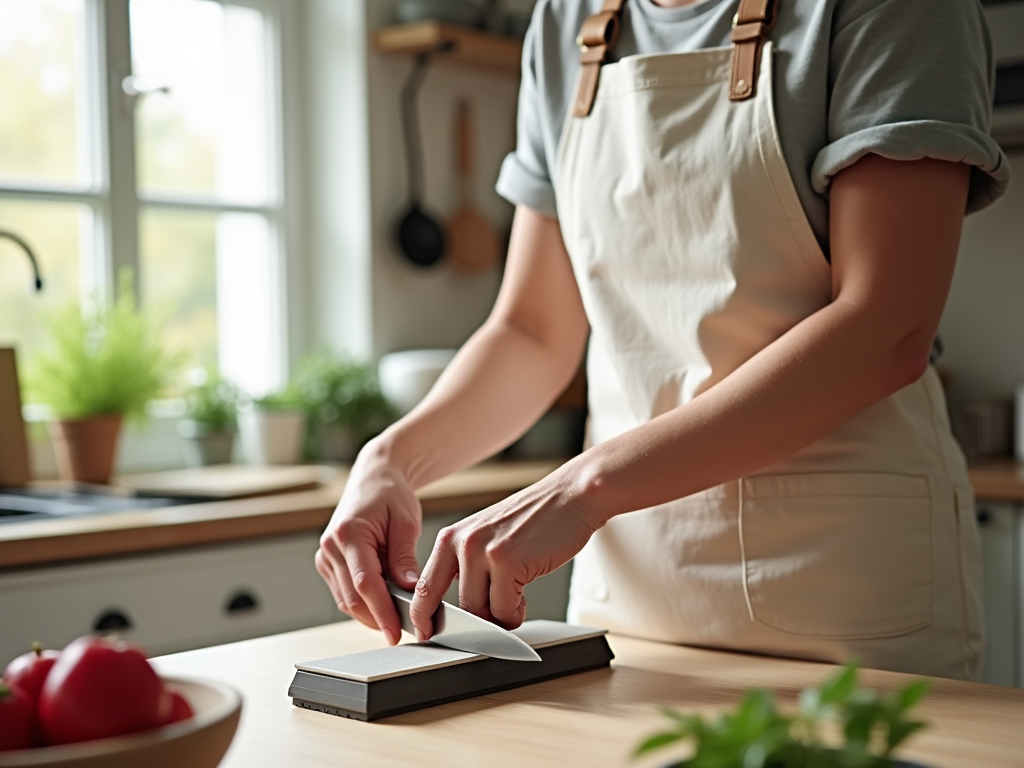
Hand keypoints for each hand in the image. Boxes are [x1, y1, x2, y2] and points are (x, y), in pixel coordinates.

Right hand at [315, 447, 421, 645]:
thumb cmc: (390, 495)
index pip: (365, 584)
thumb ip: (405, 558)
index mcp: (349, 534)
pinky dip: (364, 603)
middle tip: (406, 631)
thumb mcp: (405, 523)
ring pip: (346, 601)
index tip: (397, 633)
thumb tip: (410, 591)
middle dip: (379, 619)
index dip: (383, 612)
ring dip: (371, 614)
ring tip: (399, 617)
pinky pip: (345, 594)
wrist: (374, 479)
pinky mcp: (327, 564)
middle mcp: (331, 547)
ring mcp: (325, 557)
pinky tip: (385, 604)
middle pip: (352, 598)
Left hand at [409, 468, 600, 637]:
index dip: (422, 617)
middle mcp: (462, 543)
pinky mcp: (507, 562)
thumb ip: (467, 568)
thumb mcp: (487, 537)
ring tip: (517, 596)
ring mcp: (483, 552)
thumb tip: (460, 612)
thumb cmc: (535, 519)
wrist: (570, 495)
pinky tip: (526, 594)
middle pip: (458, 608)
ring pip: (481, 613)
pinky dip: (517, 612)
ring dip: (502, 616)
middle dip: (480, 620)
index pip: (424, 587)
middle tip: (500, 611)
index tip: (425, 633)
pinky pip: (505, 611)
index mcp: (451, 537)